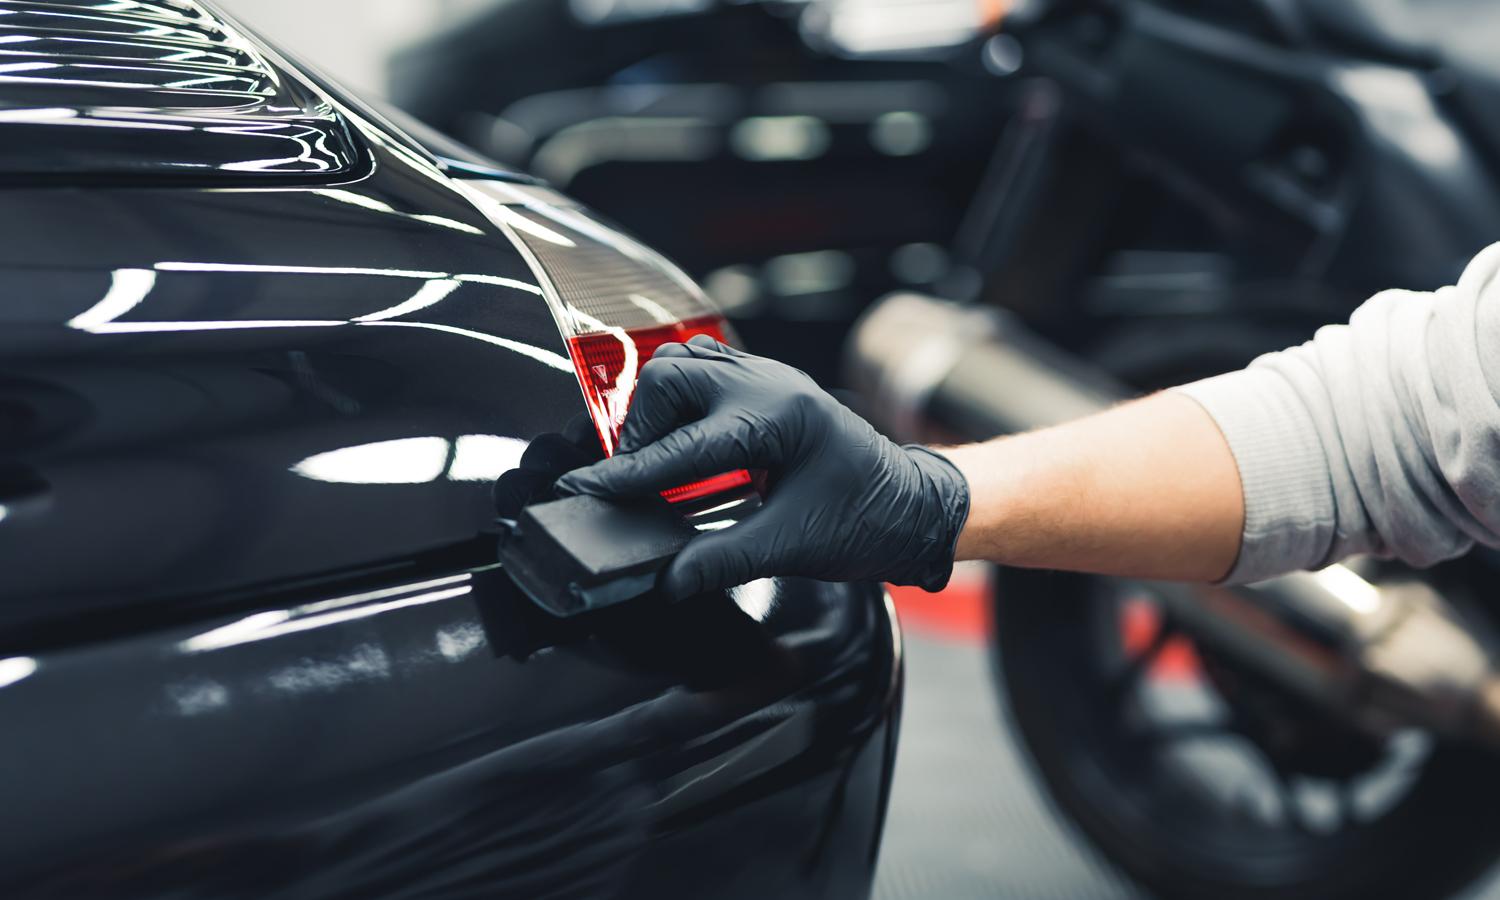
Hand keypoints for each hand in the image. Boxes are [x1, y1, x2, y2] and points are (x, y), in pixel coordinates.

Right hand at [556, 336, 969, 597]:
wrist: (916, 505)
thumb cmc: (870, 519)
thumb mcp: (793, 546)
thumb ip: (723, 559)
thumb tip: (668, 578)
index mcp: (777, 419)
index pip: (681, 446)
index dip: (627, 473)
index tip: (586, 490)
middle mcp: (770, 384)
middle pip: (669, 378)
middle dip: (642, 431)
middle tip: (639, 481)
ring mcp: (770, 377)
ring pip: (683, 365)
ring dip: (659, 412)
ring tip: (659, 463)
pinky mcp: (769, 385)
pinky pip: (707, 368)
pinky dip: (682, 400)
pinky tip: (682, 439)